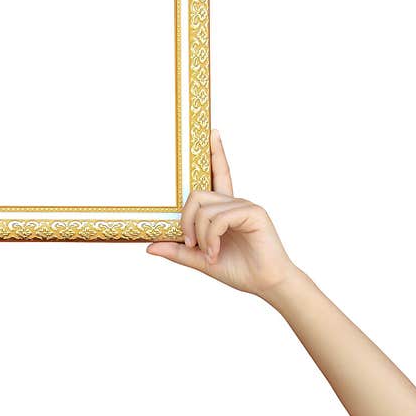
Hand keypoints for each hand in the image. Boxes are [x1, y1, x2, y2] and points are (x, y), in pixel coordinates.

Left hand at [147, 130, 297, 296]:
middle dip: (185, 220)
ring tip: (210, 254)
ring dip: (201, 236)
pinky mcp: (253, 212)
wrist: (266, 283)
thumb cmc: (239, 270)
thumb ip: (178, 250)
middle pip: (196, 195)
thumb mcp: (200, 260)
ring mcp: (244, 205)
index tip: (212, 132)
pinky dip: (212, 238)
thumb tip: (150, 246)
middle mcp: (234, 202)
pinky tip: (217, 252)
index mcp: (224, 209)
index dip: (215, 153)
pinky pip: (219, 218)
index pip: (218, 174)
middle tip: (190, 244)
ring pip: (204, 210)